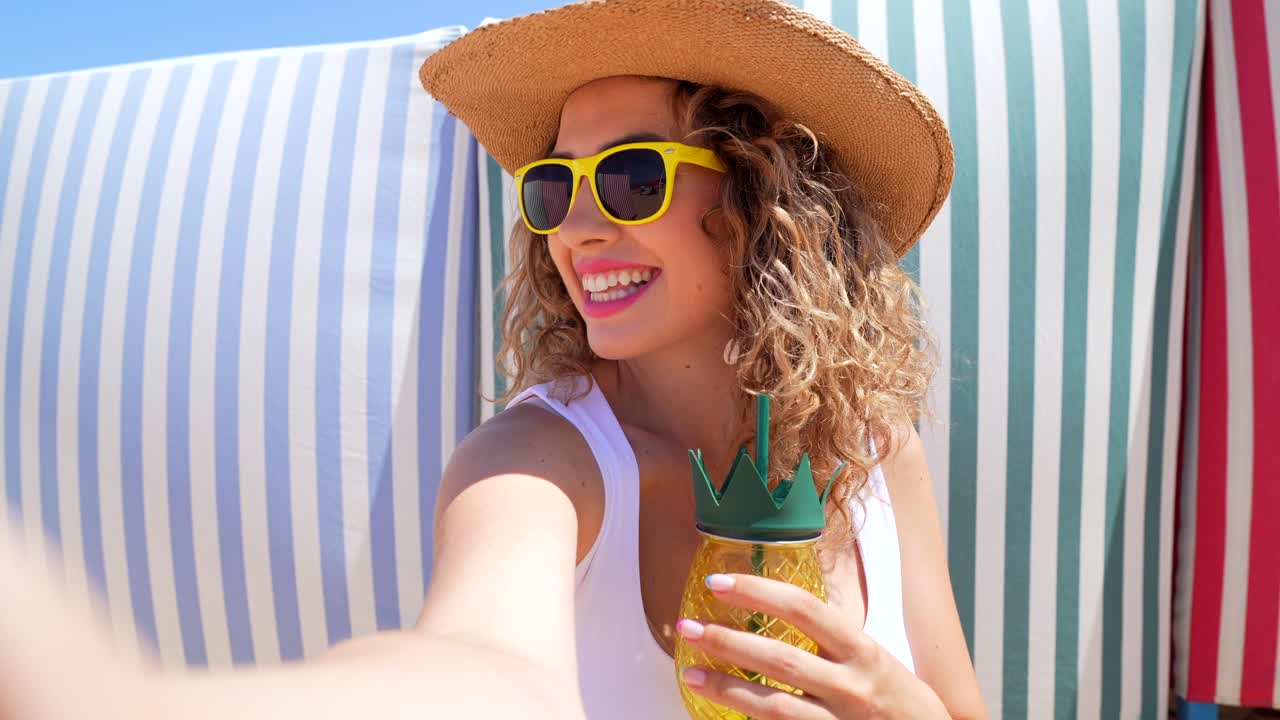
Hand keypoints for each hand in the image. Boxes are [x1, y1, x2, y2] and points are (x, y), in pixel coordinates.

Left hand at [676, 573, 948, 719]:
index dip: (757, 592)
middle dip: (728, 641)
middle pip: (779, 658)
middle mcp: (852, 686)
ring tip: (690, 673)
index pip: (803, 608)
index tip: (718, 584)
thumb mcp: (875, 660)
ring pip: (773, 707)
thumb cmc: (900, 701)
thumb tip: (776, 608)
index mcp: (862, 651)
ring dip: (726, 689)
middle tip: (687, 626)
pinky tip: (721, 713)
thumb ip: (833, 640)